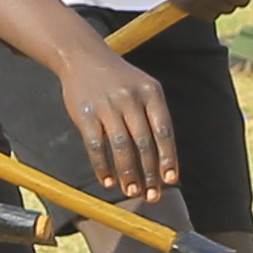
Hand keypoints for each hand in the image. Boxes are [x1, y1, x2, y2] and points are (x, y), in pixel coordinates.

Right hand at [52, 43, 178, 199]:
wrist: (82, 57)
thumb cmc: (119, 80)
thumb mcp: (143, 88)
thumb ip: (154, 118)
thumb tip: (164, 162)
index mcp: (151, 93)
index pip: (164, 131)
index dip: (168, 158)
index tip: (170, 180)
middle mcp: (131, 99)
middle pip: (144, 143)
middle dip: (149, 173)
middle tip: (152, 196)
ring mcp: (107, 106)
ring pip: (121, 147)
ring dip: (128, 174)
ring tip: (131, 191)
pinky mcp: (85, 114)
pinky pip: (96, 146)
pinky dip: (102, 166)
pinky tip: (107, 181)